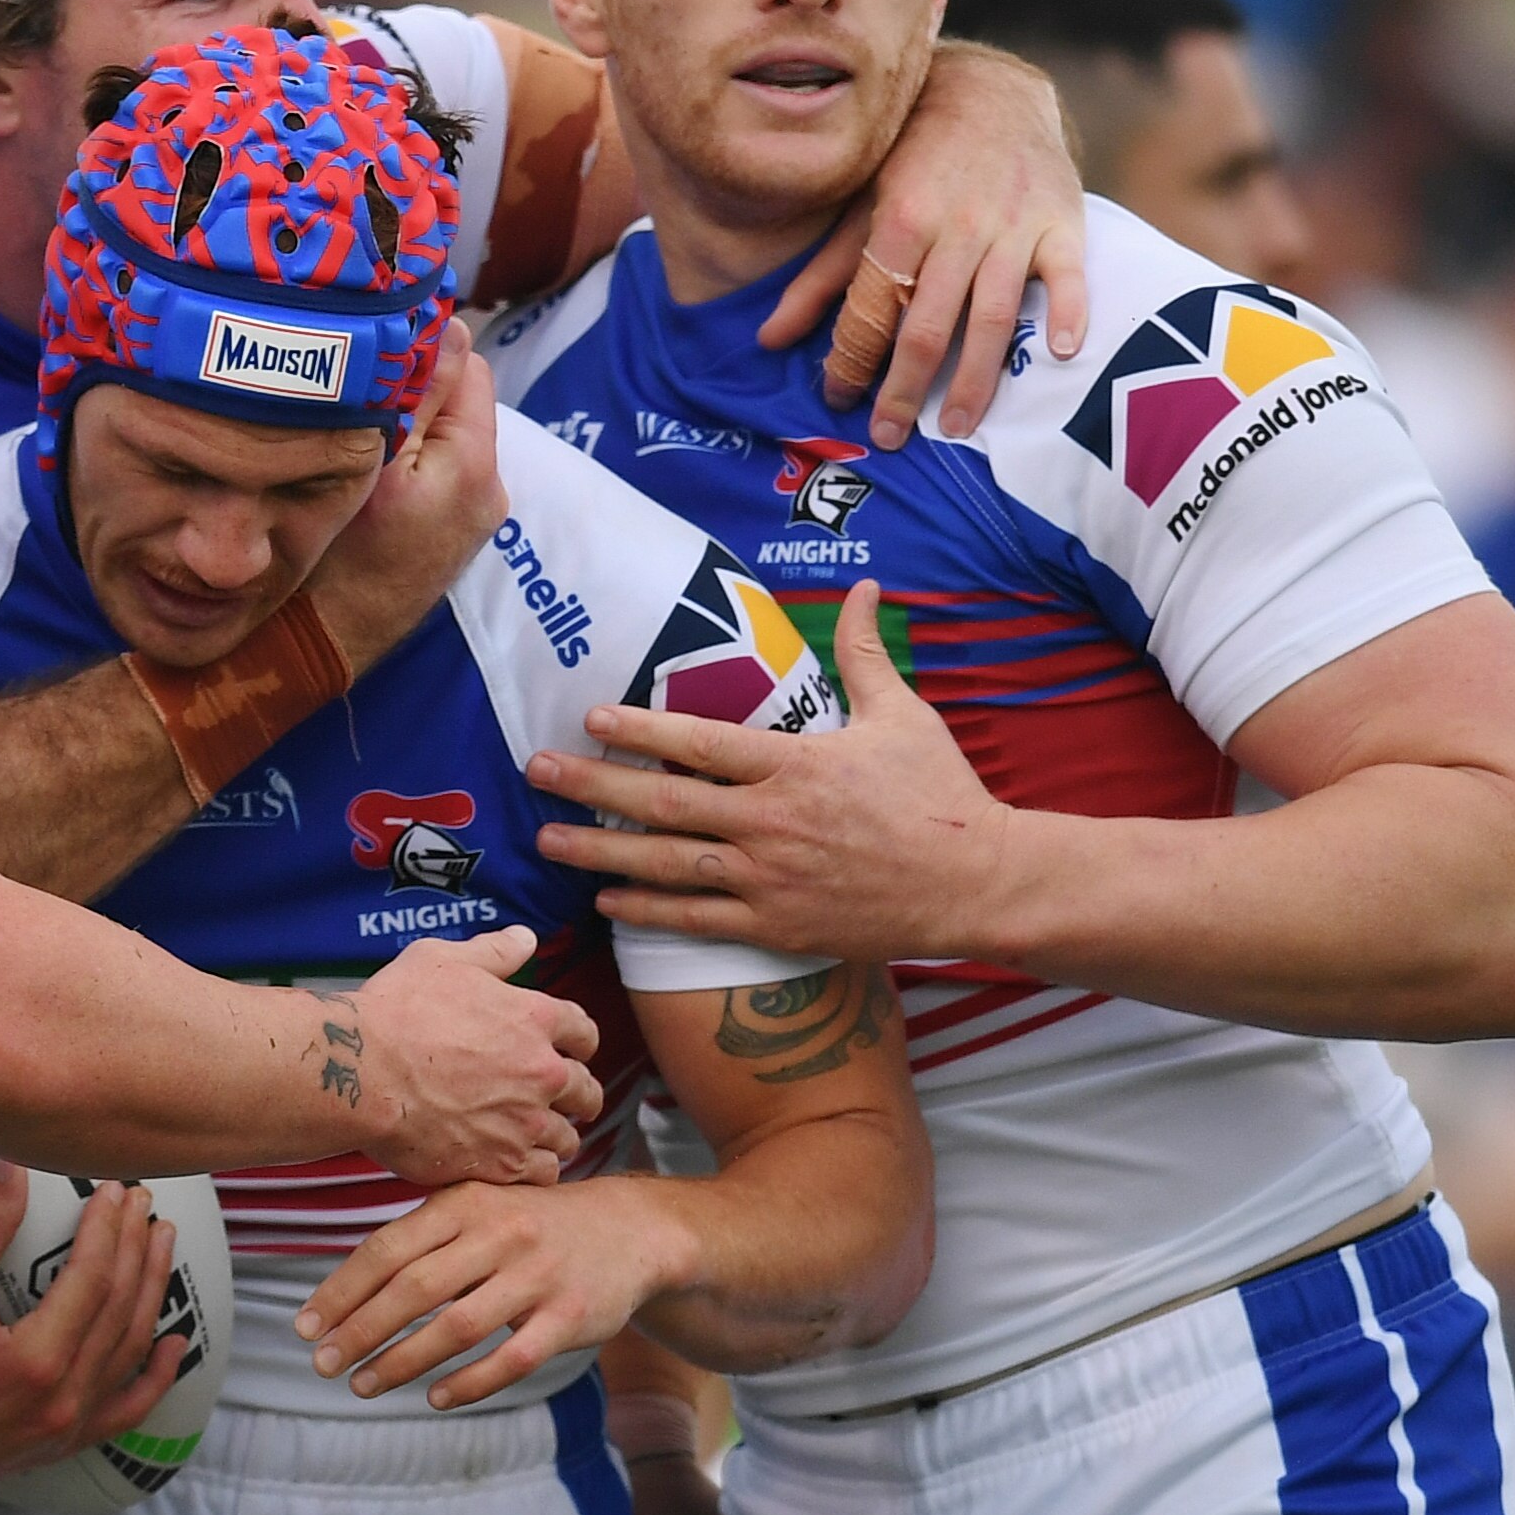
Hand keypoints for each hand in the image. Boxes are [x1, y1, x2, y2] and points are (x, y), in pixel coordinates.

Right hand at [0, 1169, 184, 1510]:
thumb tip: (13, 1168)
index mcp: (36, 1360)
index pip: (91, 1278)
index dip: (107, 1228)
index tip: (114, 1191)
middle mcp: (64, 1398)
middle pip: (119, 1308)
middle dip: (136, 1247)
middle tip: (144, 1203)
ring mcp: (69, 1426)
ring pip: (130, 1351)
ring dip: (152, 1293)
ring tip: (161, 1245)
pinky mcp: (64, 1443)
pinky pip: (126, 1409)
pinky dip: (155, 1376)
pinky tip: (174, 1345)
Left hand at [294, 1177, 686, 1408]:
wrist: (629, 1229)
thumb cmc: (529, 1223)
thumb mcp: (477, 1207)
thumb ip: (420, 1237)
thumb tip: (344, 1290)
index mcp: (465, 1204)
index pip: (387, 1249)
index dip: (341, 1291)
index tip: (305, 1326)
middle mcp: (499, 1235)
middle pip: (413, 1290)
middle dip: (360, 1332)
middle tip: (322, 1364)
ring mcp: (537, 1277)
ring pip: (456, 1328)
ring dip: (402, 1362)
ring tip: (364, 1384)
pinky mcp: (569, 1318)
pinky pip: (511, 1359)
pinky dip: (469, 1383)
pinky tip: (436, 1398)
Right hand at [305, 325, 507, 668]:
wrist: (326, 643)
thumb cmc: (336, 558)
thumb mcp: (371, 462)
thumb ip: (415, 395)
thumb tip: (450, 325)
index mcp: (475, 463)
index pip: (467, 364)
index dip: (419, 353)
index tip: (368, 361)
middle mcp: (490, 490)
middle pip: (459, 402)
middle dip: (413, 393)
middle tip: (355, 405)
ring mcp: (475, 516)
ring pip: (446, 437)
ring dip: (410, 429)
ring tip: (358, 444)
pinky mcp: (455, 533)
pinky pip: (440, 472)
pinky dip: (411, 464)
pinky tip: (371, 480)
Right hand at [345, 928, 603, 1187]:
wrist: (360, 1071)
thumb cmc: (395, 1011)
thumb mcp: (442, 960)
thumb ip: (492, 952)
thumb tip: (525, 938)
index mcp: (536, 1019)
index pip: (584, 1032)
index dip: (578, 1042)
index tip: (570, 1051)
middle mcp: (542, 1072)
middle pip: (586, 1090)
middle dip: (578, 1095)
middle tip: (565, 1102)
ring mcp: (524, 1122)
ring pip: (567, 1138)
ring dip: (556, 1135)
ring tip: (538, 1137)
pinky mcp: (501, 1163)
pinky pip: (543, 1174)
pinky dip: (536, 1169)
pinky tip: (519, 1163)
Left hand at [531, 579, 1006, 963]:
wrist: (977, 883)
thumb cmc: (940, 795)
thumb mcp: (902, 715)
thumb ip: (865, 652)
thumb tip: (862, 587)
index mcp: (798, 765)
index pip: (701, 743)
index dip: (640, 731)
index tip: (589, 718)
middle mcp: (773, 822)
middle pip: (665, 804)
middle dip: (594, 787)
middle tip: (537, 772)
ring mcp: (771, 879)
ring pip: (667, 866)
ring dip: (601, 855)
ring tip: (547, 841)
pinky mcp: (778, 926)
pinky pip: (698, 920)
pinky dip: (647, 914)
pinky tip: (605, 903)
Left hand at [757, 44, 1087, 447]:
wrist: (990, 91)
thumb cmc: (911, 157)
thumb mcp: (858, 207)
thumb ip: (821, 276)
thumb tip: (768, 339)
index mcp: (900, 220)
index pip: (870, 309)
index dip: (850, 360)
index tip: (836, 400)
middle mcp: (957, 227)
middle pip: (927, 325)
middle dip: (905, 388)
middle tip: (891, 437)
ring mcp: (1013, 226)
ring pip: (993, 315)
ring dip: (975, 378)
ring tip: (959, 429)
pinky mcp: (1062, 222)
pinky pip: (1068, 275)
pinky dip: (1067, 313)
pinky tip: (1059, 353)